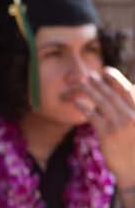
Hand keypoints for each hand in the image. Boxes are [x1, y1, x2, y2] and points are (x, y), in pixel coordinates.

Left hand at [81, 68, 134, 192]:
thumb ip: (131, 111)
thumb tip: (128, 91)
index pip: (128, 90)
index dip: (116, 79)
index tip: (106, 71)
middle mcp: (132, 116)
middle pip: (113, 93)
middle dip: (100, 82)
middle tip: (89, 74)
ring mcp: (120, 125)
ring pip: (103, 102)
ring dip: (91, 90)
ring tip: (82, 83)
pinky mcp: (108, 135)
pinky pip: (94, 116)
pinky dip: (84, 107)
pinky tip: (77, 103)